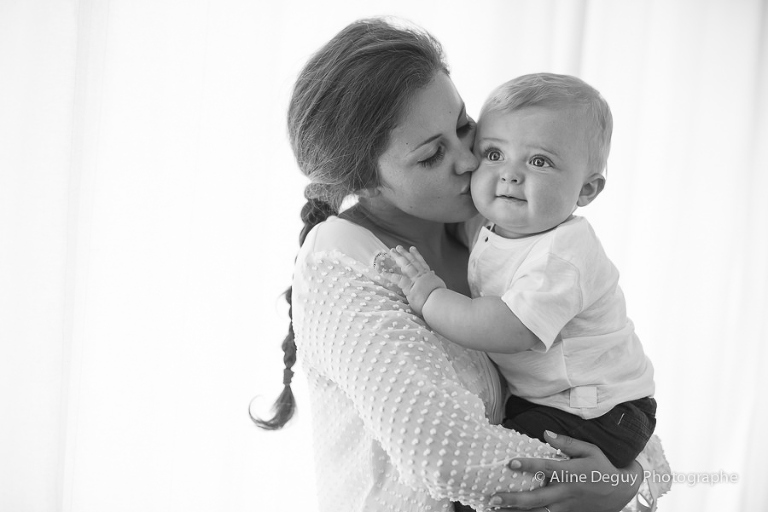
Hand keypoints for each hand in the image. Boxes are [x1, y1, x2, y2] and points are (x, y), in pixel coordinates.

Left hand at [386, 246, 445, 315]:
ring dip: (398, 257)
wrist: (439, 302)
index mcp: (429, 276)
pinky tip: (382, 272)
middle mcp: (422, 275)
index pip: (422, 263)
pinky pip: (397, 279)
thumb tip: (433, 273)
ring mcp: (415, 279)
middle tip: (398, 247)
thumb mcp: (438, 286)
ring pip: (406, 265)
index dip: (416, 255)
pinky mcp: (409, 286)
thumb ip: (433, 279)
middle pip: (412, 261)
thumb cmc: (440, 299)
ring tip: (392, 251)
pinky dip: (389, 275)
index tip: (412, 248)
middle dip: (404, 254)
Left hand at [489, 431, 641, 511]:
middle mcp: (566, 492)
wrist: (621, 491)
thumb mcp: (590, 450)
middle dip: (514, 499)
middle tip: (494, 497)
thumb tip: (545, 433)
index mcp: (570, 472)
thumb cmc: (602, 467)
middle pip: (537, 498)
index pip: (546, 468)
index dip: (528, 465)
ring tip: (496, 509)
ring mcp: (566, 507)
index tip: (511, 463)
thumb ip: (567, 443)